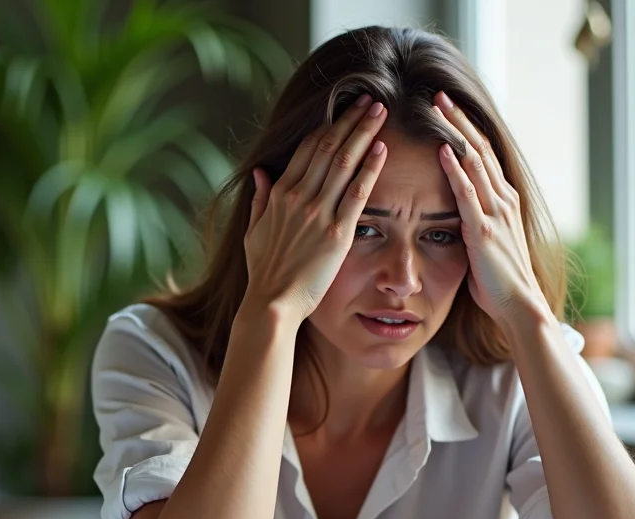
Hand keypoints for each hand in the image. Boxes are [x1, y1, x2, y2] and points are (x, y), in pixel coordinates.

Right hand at [243, 95, 388, 320]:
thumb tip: (260, 173)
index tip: (345, 108)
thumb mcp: (253, 231)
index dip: (329, 124)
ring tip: (381, 112)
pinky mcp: (336, 233)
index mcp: (278, 193)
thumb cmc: (264, 272)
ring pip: (344, 162)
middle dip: (351, 120)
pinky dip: (369, 169)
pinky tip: (382, 150)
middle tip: (372, 99)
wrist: (271, 303)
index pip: (307, 148)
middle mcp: (297, 196)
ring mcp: (317, 213)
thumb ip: (259, 199)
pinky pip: (356, 194)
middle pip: (329, 147)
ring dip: (364, 133)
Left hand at [432, 91, 550, 327]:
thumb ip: (473, 218)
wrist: (518, 304)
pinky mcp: (484, 229)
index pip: (482, 154)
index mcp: (503, 199)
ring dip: (455, 132)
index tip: (447, 107)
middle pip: (479, 147)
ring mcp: (495, 211)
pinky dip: (455, 169)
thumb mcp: (486, 240)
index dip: (465, 128)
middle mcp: (502, 198)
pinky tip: (442, 150)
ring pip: (474, 161)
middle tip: (439, 94)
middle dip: (459, 119)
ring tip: (437, 108)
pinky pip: (467, 192)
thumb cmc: (498, 278)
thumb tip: (454, 209)